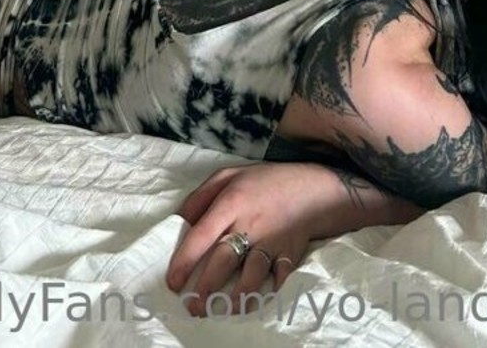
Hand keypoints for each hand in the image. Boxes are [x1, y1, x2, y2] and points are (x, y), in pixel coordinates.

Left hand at [165, 162, 335, 315]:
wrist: (313, 188)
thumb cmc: (265, 182)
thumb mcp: (228, 175)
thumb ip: (201, 197)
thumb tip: (180, 221)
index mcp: (231, 203)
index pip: (202, 234)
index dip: (184, 261)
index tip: (173, 283)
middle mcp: (250, 224)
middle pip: (223, 260)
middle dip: (205, 288)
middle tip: (193, 306)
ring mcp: (271, 241)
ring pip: (250, 276)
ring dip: (235, 298)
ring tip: (221, 311)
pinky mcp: (290, 255)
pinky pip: (278, 280)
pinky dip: (268, 294)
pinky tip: (256, 303)